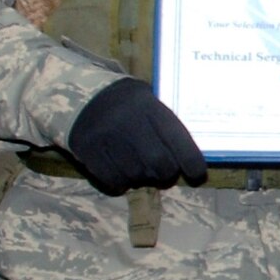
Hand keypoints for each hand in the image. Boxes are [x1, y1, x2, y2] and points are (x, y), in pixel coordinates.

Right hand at [67, 77, 206, 195]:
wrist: (83, 96)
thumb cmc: (128, 104)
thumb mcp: (149, 103)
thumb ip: (167, 127)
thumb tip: (189, 159)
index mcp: (150, 106)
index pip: (179, 141)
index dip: (192, 164)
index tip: (196, 176)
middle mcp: (128, 120)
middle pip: (159, 163)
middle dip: (165, 174)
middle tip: (163, 173)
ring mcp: (105, 135)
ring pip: (136, 175)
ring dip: (141, 179)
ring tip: (139, 169)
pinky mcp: (87, 149)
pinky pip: (112, 180)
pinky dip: (120, 183)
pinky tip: (121, 175)